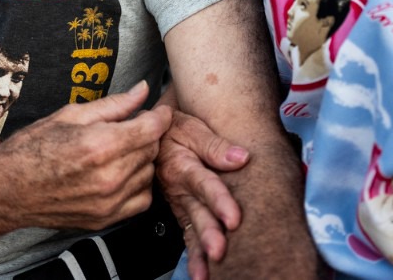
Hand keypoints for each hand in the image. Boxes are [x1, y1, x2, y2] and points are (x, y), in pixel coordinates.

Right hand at [0, 81, 172, 233]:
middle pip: (152, 149)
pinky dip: (138, 185)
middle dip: (146, 134)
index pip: (152, 128)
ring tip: (120, 149)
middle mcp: (109, 177)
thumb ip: (114, 105)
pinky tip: (120, 173)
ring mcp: (108, 202)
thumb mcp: (71, 115)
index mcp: (101, 145)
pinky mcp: (105, 219)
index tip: (160, 110)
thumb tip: (143, 90)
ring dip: (142, 159)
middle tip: (130, 126)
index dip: (161, 115)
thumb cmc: (33, 148)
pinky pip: (141, 200)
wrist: (6, 190)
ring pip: (149, 173)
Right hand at [157, 108, 248, 278]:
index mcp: (182, 166)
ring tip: (208, 273)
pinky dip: (193, 257)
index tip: (234, 218)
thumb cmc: (173, 128)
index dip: (219, 201)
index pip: (204, 184)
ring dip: (199, 252)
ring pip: (191, 230)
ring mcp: (179, 204)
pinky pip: (187, 237)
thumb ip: (215, 145)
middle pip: (197, 213)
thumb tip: (242, 157)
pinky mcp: (181, 212)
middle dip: (209, 234)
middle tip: (219, 251)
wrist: (151, 134)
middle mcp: (179, 189)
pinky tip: (202, 274)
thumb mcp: (190, 127)